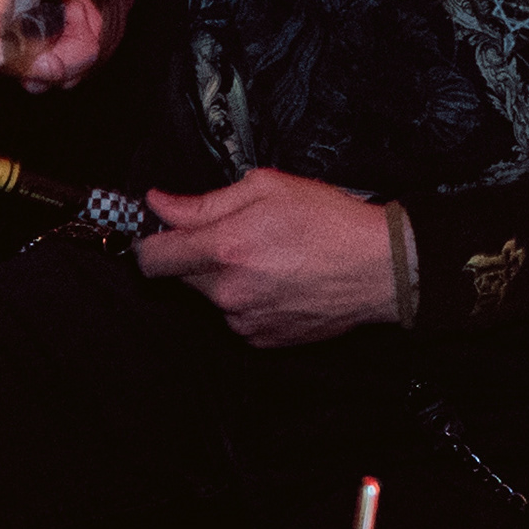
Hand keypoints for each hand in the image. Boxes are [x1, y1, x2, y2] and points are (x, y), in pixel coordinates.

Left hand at [135, 170, 395, 346]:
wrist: (378, 268)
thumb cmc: (329, 221)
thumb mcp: (266, 188)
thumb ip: (204, 201)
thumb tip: (160, 204)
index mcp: (226, 248)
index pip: (152, 259)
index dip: (150, 242)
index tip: (161, 232)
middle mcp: (230, 291)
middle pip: (181, 277)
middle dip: (197, 256)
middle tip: (236, 236)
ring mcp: (245, 320)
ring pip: (212, 296)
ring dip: (226, 278)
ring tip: (268, 258)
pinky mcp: (263, 340)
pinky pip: (237, 316)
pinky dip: (248, 299)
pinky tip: (279, 281)